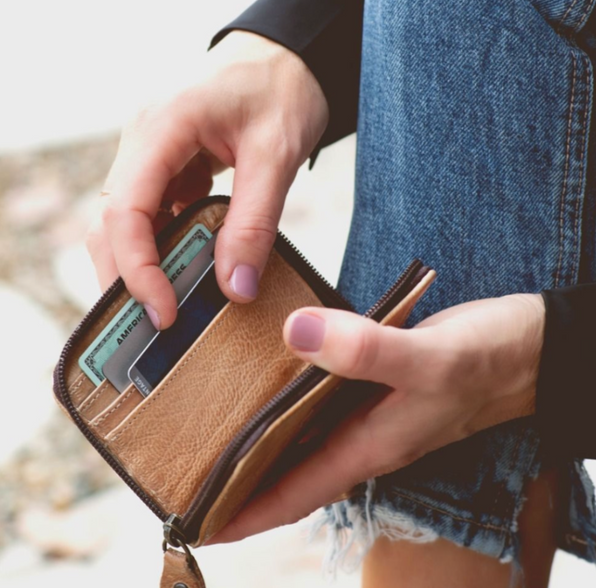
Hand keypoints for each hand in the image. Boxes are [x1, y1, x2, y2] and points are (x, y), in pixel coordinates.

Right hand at [86, 31, 327, 328]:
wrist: (285, 57)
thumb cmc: (281, 90)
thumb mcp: (275, 156)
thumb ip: (254, 223)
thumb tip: (236, 288)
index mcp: (161, 128)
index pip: (124, 211)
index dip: (137, 269)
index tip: (164, 311)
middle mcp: (143, 141)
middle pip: (110, 221)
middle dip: (127, 276)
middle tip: (157, 322)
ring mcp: (151, 152)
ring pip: (127, 220)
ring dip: (143, 264)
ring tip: (169, 304)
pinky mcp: (167, 163)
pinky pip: (153, 212)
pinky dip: (164, 245)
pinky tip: (187, 267)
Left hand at [208, 293, 544, 543]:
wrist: (530, 348)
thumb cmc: (489, 361)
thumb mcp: (431, 360)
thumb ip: (367, 352)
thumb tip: (297, 333)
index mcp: (369, 446)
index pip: (292, 493)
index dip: (243, 514)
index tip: (195, 524)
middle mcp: (363, 436)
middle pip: (289, 472)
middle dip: (240, 484)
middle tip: (187, 477)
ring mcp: (370, 411)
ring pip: (303, 438)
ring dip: (262, 444)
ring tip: (214, 434)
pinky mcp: (376, 383)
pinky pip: (321, 400)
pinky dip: (292, 400)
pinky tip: (273, 380)